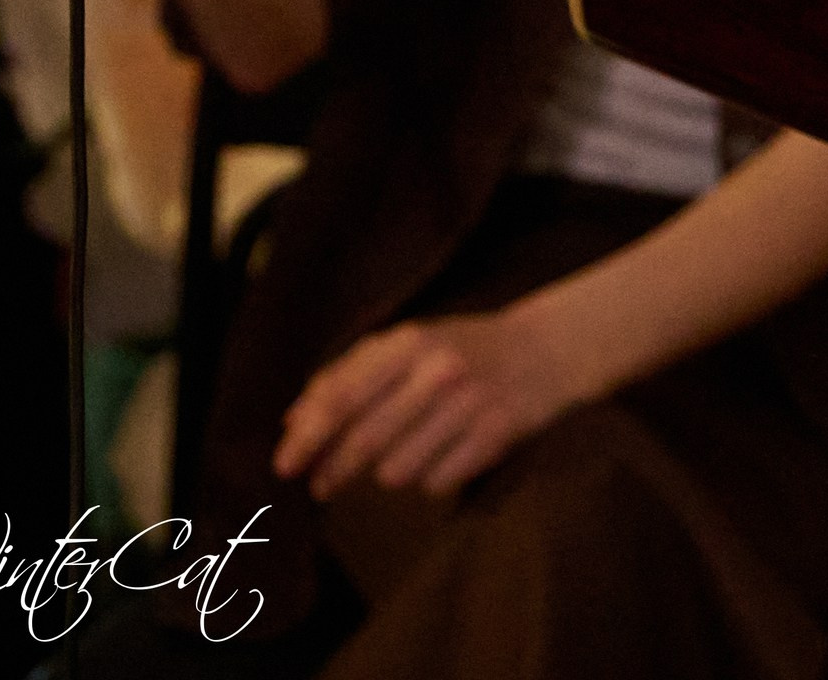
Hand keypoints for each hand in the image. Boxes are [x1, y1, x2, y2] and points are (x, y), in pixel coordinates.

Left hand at [274, 296, 591, 499]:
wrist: (543, 351)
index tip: (284, 465)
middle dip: (334, 469)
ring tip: (406, 451)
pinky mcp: (494, 438)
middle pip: (366, 439)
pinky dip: (431, 478)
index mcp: (409, 342)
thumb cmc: (460, 349)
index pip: (343, 395)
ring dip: (390, 471)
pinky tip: (445, 454)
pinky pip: (436, 484)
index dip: (308, 435)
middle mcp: (437, 371)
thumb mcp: (407, 344)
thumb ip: (350, 374)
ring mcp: (469, 406)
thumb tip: (293, 419)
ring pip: (398, 470)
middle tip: (320, 486)